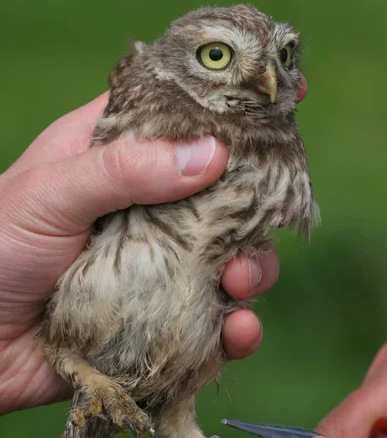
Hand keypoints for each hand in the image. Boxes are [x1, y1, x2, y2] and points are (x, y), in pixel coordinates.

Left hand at [0, 94, 280, 413]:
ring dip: (250, 272)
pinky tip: (238, 332)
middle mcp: (146, 208)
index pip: (185, 120)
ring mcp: (156, 265)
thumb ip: (123, 169)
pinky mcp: (159, 318)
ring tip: (239, 285)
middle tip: (256, 229)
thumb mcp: (48, 193)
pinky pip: (211, 321)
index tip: (288, 104)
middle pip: (223, 196)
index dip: (232, 112)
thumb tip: (213, 152)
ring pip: (228, 260)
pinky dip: (234, 329)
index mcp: (116, 158)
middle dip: (252, 213)